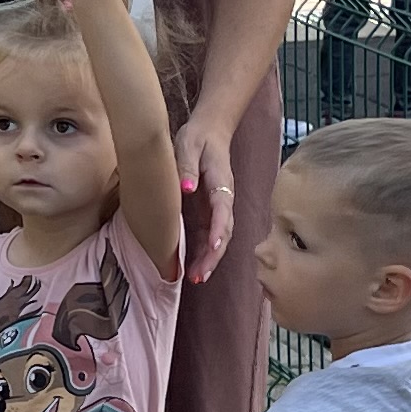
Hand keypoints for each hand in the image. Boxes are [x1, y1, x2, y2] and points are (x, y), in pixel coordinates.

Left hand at [173, 112, 241, 280]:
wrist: (209, 133)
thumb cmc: (198, 138)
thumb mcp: (188, 146)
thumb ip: (187, 167)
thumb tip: (187, 190)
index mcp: (220, 183)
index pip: (223, 209)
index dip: (218, 229)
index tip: (213, 245)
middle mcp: (223, 199)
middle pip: (223, 231)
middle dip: (213, 255)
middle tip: (200, 275)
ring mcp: (217, 207)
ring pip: (217, 238)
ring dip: (208, 259)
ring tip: (196, 279)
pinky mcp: (208, 212)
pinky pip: (207, 236)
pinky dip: (202, 253)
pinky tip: (193, 269)